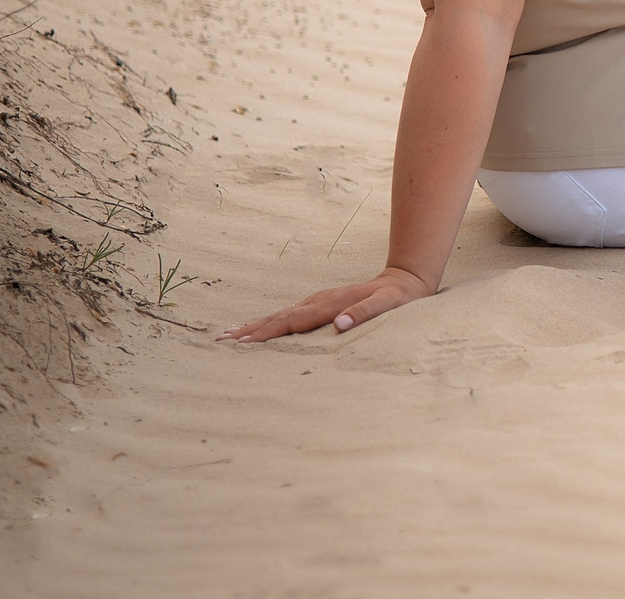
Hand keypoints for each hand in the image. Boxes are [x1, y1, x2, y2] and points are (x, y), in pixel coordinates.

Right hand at [217, 264, 432, 343]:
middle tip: (219, 341)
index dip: (266, 333)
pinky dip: (269, 322)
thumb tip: (340, 324)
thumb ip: (365, 314)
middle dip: (249, 330)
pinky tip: (258, 328)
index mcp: (328, 305)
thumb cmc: (398, 299)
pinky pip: (287, 314)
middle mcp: (318, 301)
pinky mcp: (319, 303)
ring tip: (228, 335)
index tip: (242, 344)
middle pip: (277, 317)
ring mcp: (317, 301)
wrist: (405, 280)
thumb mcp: (388, 307)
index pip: (291, 322)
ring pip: (279, 315)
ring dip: (253, 325)